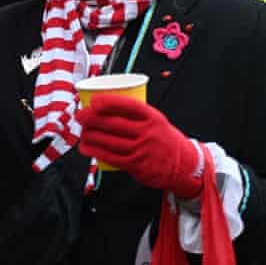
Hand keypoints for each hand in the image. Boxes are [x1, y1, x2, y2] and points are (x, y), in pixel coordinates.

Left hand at [76, 94, 201, 199]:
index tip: (94, 101)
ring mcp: (142, 149)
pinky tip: (86, 147)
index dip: (109, 102)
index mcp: (152, 117)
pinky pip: (111, 157)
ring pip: (109, 140)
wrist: (184, 165)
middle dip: (92, 118)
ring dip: (90, 135)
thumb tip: (104, 105)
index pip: (129, 105)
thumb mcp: (156, 121)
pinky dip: (95, 151)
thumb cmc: (164, 139)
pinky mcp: (136, 165)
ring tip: (82, 131)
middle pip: (114, 123)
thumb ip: (135, 115)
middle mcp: (148, 133)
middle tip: (81, 115)